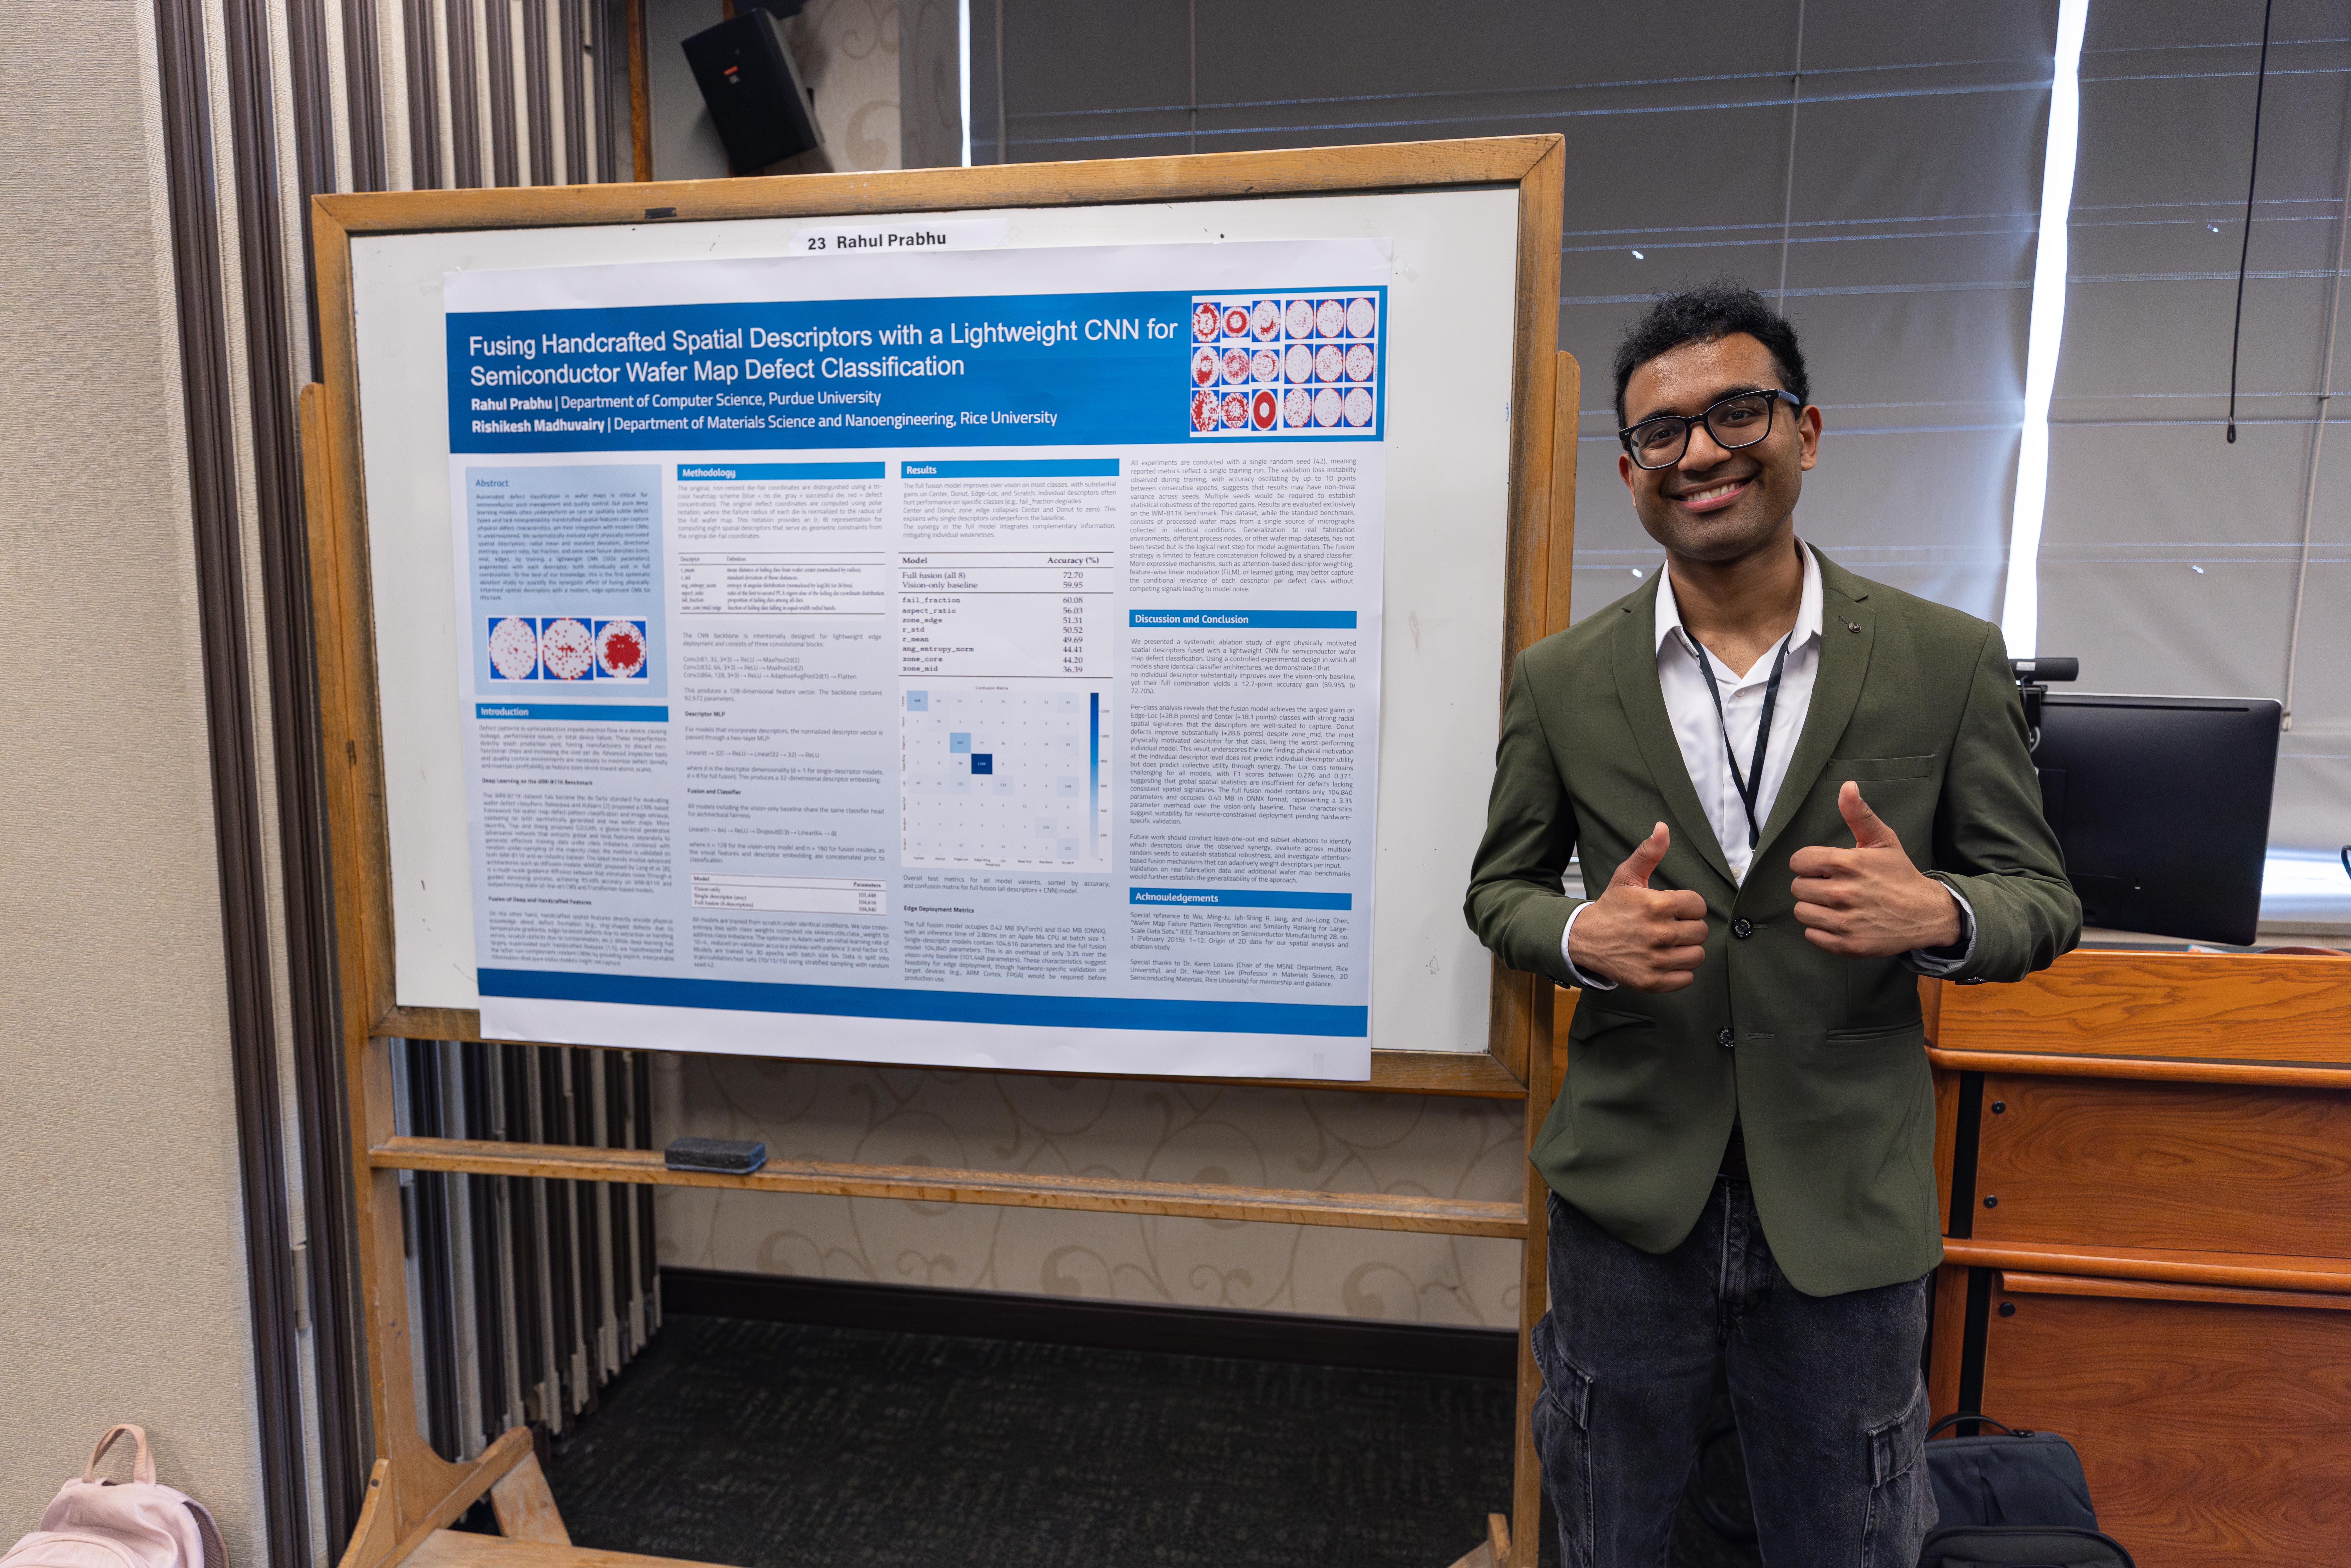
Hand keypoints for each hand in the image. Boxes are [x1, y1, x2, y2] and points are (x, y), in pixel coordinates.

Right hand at [1569, 822, 1709, 992]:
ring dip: (1685, 950)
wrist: (1584, 939)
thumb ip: (1648, 852)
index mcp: (1657, 905)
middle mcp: (1659, 933)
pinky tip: (1664, 960)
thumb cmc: (1611, 907)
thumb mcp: (1627, 876)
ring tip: (1668, 944)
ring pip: (1697, 956)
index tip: (1673, 909)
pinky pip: (1686, 978)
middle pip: (1700, 932)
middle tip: (1669, 926)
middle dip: (1687, 927)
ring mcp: (1656, 960)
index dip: (1687, 906)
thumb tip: (1662, 828)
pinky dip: (1679, 972)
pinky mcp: (1652, 981)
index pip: (1698, 906)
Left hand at [1790, 782, 1961, 956]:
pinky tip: (1839, 921)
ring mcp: (1845, 922)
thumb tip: (1847, 786)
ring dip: (1814, 907)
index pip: (1799, 861)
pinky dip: (1821, 930)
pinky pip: (1811, 935)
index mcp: (1849, 864)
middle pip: (1798, 887)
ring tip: (1835, 903)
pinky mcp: (1847, 945)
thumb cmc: (1900, 875)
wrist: (1926, 914)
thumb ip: (1859, 814)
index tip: (1823, 867)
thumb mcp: (1883, 840)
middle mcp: (1844, 893)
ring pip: (1801, 911)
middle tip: (1833, 885)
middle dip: (1812, 884)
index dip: (1808, 863)